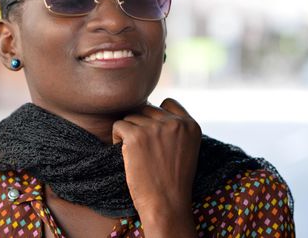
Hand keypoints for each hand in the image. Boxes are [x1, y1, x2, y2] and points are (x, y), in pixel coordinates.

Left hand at [112, 98, 200, 236]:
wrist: (166, 204)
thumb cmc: (173, 180)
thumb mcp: (185, 149)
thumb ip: (175, 128)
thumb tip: (147, 107)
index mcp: (190, 125)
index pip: (168, 103)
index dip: (156, 116)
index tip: (154, 136)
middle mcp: (175, 122)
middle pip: (147, 109)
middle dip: (141, 125)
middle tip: (143, 149)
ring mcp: (155, 127)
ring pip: (131, 117)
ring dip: (129, 132)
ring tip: (136, 154)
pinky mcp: (136, 135)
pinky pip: (118, 125)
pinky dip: (117, 138)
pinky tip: (126, 154)